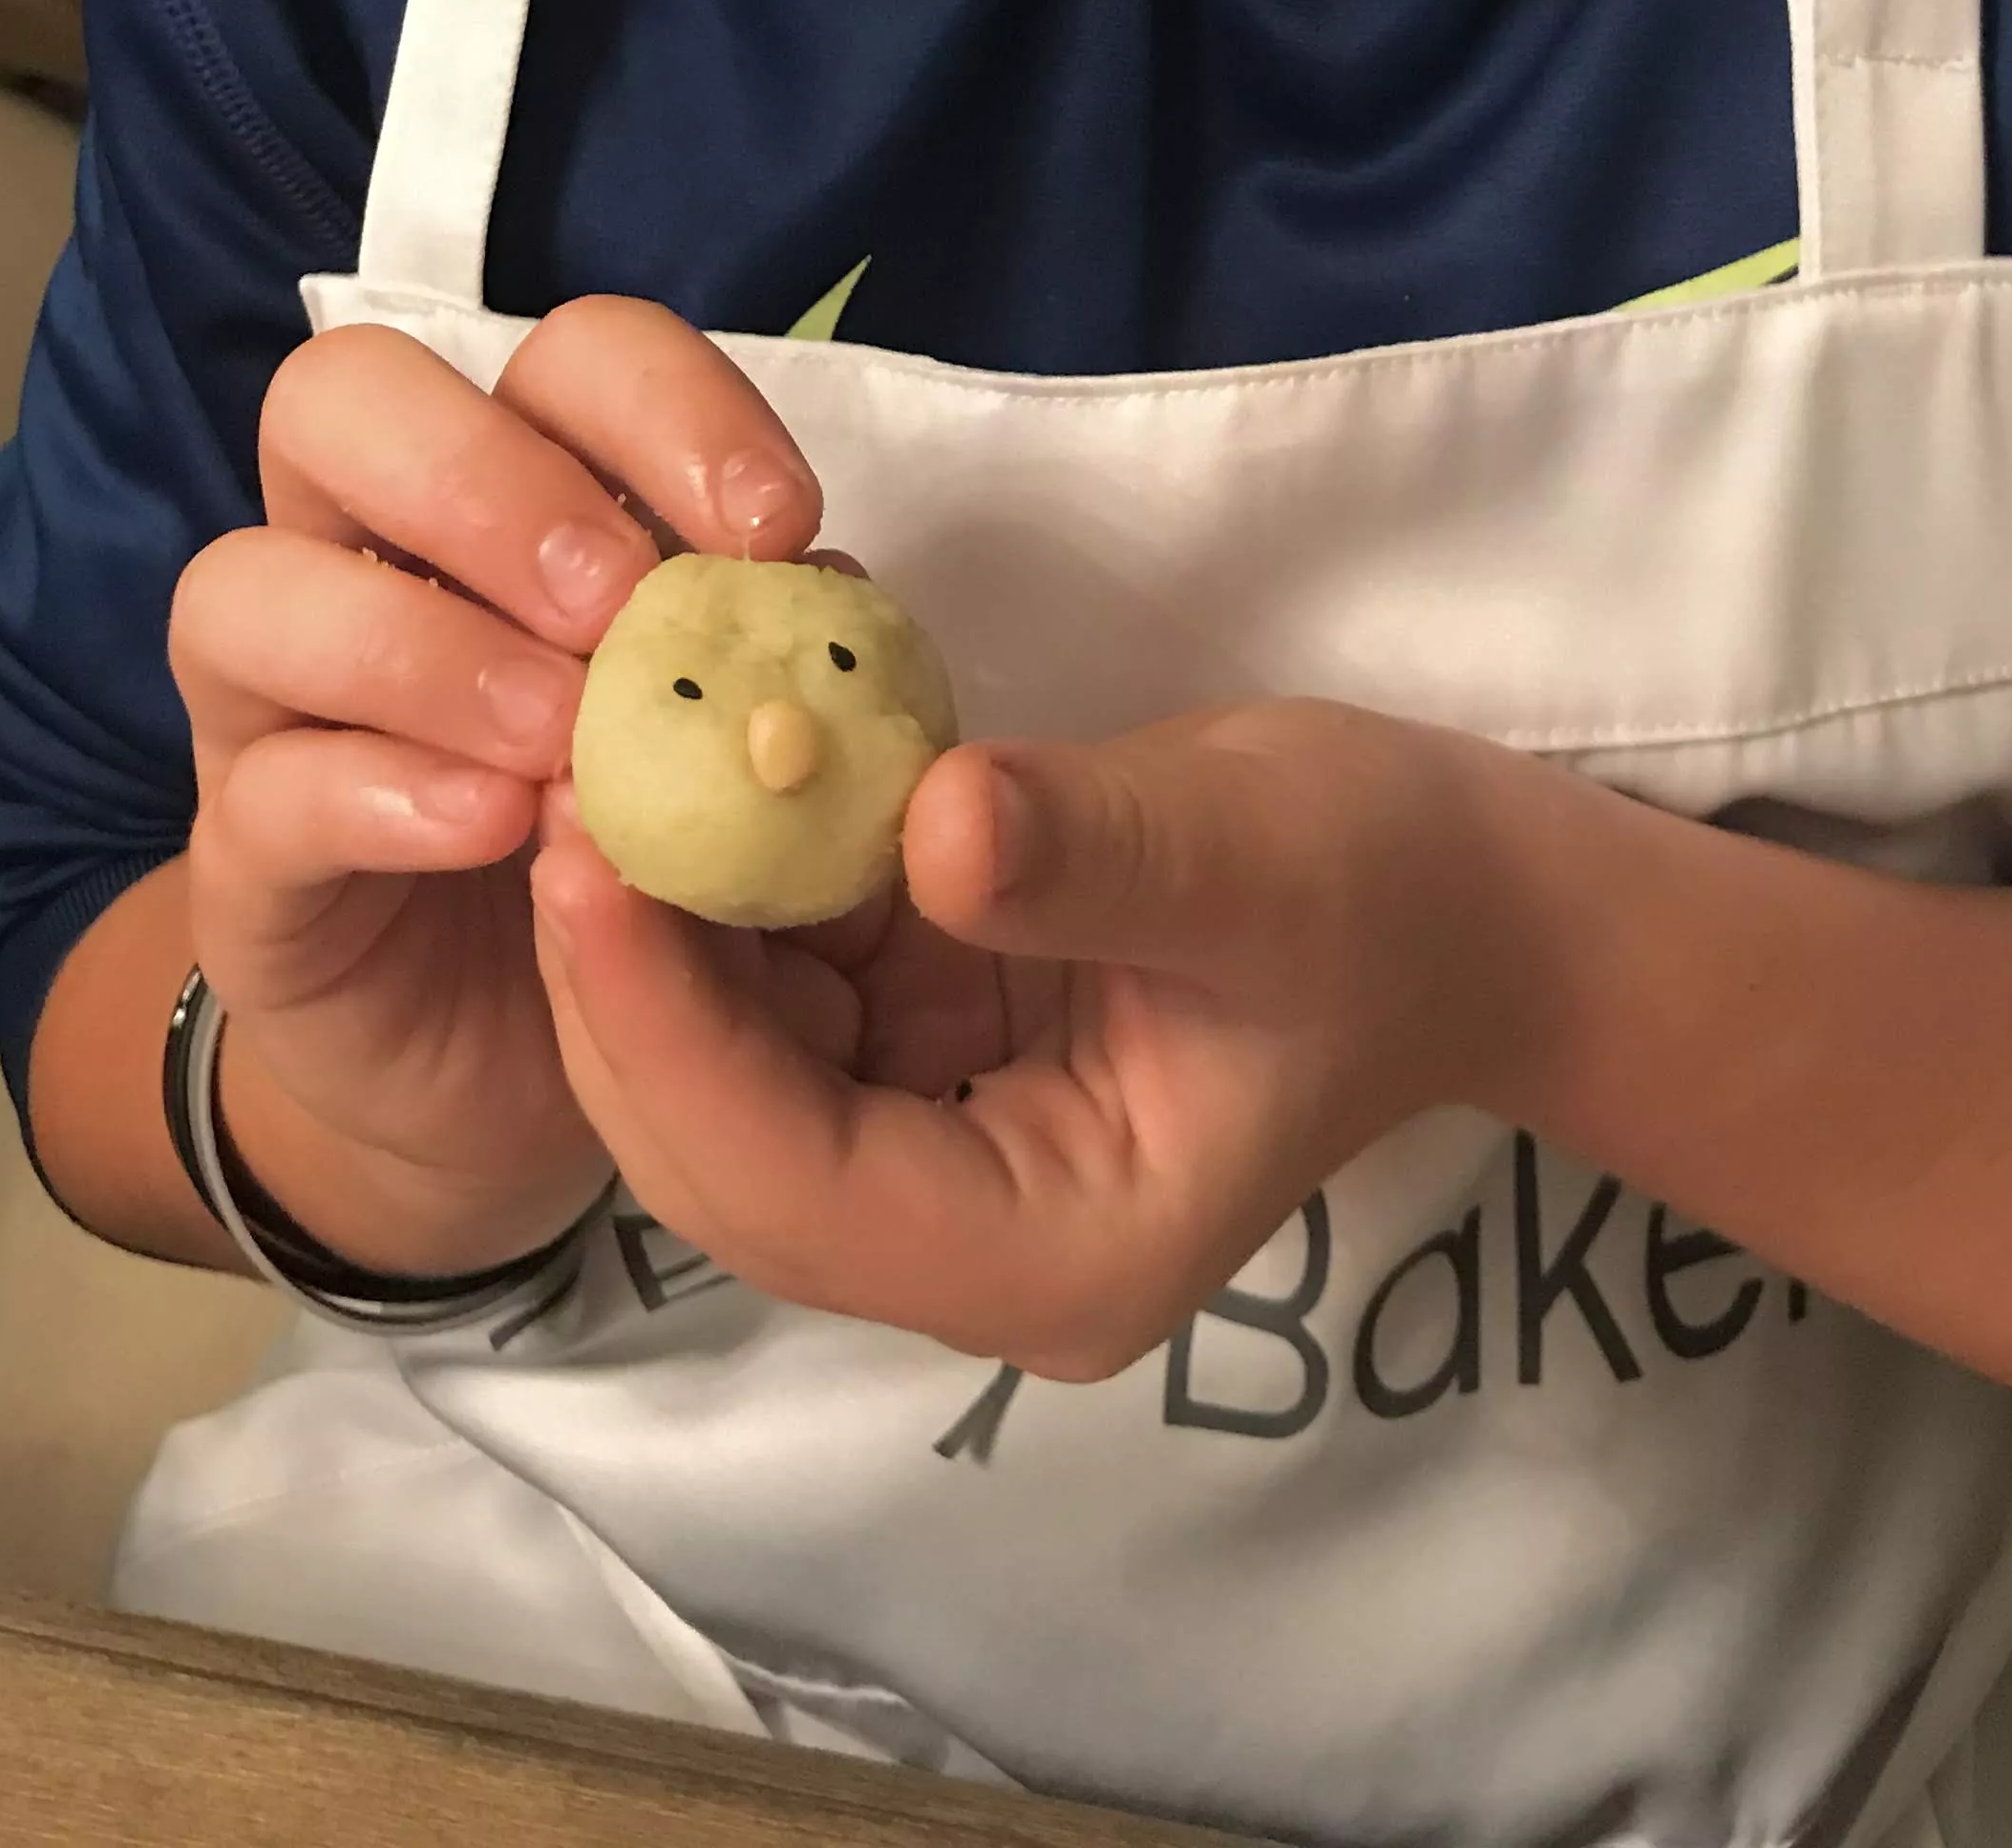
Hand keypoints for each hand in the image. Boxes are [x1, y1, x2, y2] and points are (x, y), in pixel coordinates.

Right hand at [169, 295, 822, 1276]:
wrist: (533, 1070)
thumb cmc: (651, 862)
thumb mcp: (746, 755)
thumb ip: (772, 662)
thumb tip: (820, 591)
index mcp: (514, 487)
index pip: (560, 357)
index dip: (662, 404)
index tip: (776, 524)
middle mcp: (367, 552)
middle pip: (343, 398)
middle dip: (488, 480)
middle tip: (616, 603)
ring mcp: (276, 702)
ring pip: (245, 584)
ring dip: (419, 642)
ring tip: (555, 736)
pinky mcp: (241, 858)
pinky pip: (262, 786)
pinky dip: (382, 790)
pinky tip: (494, 828)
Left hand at [529, 699, 1537, 1373]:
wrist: (1461, 898)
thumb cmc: (1384, 883)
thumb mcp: (1254, 852)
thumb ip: (1090, 853)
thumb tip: (928, 824)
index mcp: (1053, 1251)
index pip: (797, 1182)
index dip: (668, 1029)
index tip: (583, 854)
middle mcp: (970, 1243)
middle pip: (723, 1156)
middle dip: (621, 987)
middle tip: (550, 792)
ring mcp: (940, 1162)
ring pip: (724, 1081)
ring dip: (652, 935)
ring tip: (592, 760)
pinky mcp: (925, 1069)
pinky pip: (779, 1003)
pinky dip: (725, 897)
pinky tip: (690, 771)